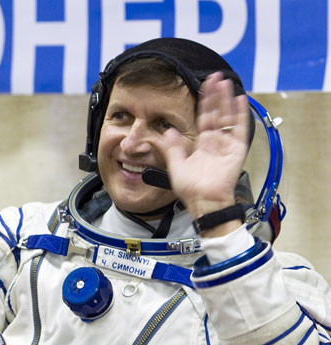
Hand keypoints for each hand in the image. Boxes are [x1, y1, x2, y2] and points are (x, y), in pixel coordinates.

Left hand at [163, 72, 248, 222]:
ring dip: (227, 100)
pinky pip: (240, 129)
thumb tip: (168, 131)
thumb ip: (172, 148)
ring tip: (226, 82)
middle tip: (216, 77)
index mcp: (202, 145)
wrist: (204, 201)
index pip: (204, 118)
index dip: (204, 102)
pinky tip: (240, 98)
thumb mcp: (176, 166)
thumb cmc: (191, 189)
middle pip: (217, 113)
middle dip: (216, 95)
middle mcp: (215, 143)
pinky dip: (241, 114)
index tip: (204, 86)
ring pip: (228, 117)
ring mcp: (227, 145)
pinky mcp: (237, 150)